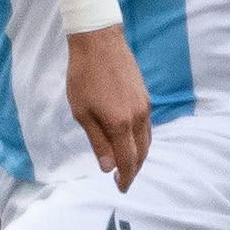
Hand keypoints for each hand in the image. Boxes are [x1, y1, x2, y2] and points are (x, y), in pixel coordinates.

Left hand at [64, 22, 152, 187]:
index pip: (128, 160)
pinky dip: (141, 140)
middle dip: (134, 170)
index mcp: (120, 124)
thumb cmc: (84, 76)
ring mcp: (144, 105)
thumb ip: (98, 142)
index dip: (126, 177)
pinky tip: (131, 141)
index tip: (121, 188)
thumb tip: (108, 167)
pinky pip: (146, 126)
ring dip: (139, 155)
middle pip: (142, 153)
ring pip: (147, 140)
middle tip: (124, 181)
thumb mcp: (82, 113)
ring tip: (127, 165)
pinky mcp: (145, 96)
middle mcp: (138, 117)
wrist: (99, 41)